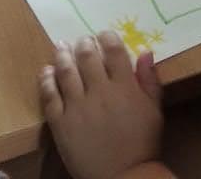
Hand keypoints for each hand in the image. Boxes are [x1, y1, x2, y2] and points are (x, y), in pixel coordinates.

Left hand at [40, 31, 162, 178]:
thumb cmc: (143, 144)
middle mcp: (100, 92)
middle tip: (81, 41)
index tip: (103, 35)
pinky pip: (50, 96)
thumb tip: (145, 52)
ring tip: (61, 47)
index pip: (113, 51)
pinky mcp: (61, 123)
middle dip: (84, 44)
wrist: (125, 177)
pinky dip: (46, 80)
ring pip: (66, 72)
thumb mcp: (154, 111)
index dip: (107, 37)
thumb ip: (150, 80)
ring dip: (62, 55)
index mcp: (125, 87)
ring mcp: (77, 107)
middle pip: (87, 57)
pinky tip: (46, 71)